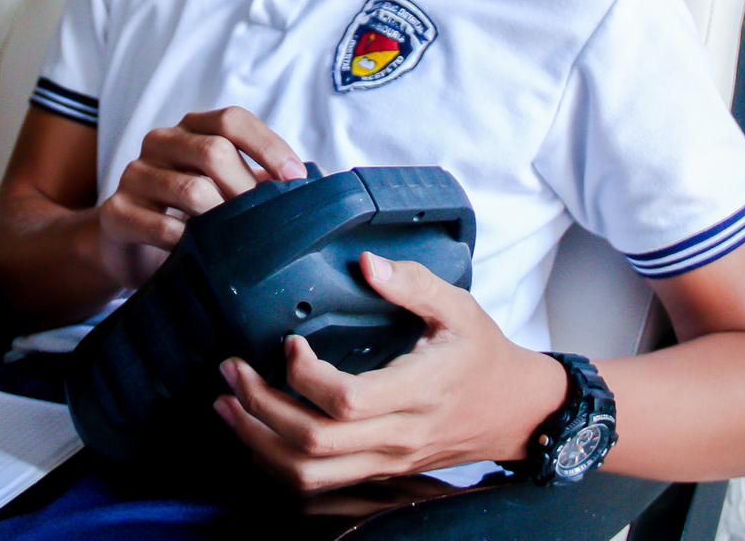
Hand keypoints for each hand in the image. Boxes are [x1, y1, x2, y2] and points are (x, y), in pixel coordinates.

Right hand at [96, 107, 305, 287]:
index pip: (232, 120)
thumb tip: (323, 183)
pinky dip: (189, 243)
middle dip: (248, 189)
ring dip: (223, 219)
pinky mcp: (117, 212)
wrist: (126, 245)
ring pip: (191, 189)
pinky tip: (201, 255)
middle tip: (269, 222)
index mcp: (191, 129)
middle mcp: (161, 142)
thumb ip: (266, 183)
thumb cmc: (188, 214)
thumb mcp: (227, 190)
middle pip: (214, 151)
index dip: (268, 146)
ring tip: (239, 244)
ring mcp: (135, 174)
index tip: (296, 178)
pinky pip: (161, 226)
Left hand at [213, 252, 566, 492]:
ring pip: (310, 476)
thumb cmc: (482, 353)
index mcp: (417, 391)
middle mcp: (398, 435)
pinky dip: (278, 463)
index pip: (347, 400)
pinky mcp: (378, 470)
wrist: (516, 411)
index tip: (290, 343)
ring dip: (258, 443)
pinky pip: (319, 484)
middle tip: (231, 369)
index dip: (305, 374)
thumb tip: (367, 262)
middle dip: (260, 407)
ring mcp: (386, 460)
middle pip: (314, 443)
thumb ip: (413, 282)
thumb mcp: (458, 307)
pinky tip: (256, 432)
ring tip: (228, 405)